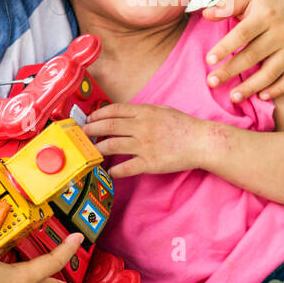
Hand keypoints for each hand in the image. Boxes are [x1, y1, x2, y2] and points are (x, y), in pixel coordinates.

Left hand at [81, 103, 206, 178]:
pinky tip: (109, 172)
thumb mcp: (162, 110)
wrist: (201, 142)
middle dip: (91, 130)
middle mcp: (141, 126)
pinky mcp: (149, 163)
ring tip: (90, 152)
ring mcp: (144, 145)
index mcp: (145, 112)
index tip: (89, 119)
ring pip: (112, 145)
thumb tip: (125, 114)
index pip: (114, 110)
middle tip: (82, 134)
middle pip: (108, 126)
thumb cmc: (184, 126)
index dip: (98, 114)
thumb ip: (143, 111)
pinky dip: (114, 170)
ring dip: (97, 149)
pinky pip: (126, 167)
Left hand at [202, 0, 283, 101]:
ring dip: (251, 87)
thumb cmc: (269, 1)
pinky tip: (261, 96)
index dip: (225, 48)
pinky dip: (277, 90)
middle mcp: (282, 32)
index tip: (209, 60)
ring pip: (271, 72)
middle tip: (212, 82)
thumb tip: (206, 14)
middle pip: (253, 56)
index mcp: (266, 15)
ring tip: (233, 97)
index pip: (242, 34)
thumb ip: (228, 4)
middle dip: (230, 71)